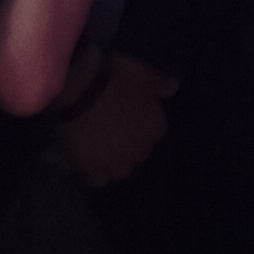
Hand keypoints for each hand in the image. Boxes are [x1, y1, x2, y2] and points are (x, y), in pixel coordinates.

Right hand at [59, 55, 173, 185]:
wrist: (79, 89)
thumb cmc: (115, 77)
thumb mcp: (143, 74)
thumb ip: (160, 85)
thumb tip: (174, 88)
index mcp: (155, 129)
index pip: (155, 133)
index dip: (142, 124)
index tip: (129, 116)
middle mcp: (139, 151)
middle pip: (138, 154)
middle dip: (129, 145)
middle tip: (112, 130)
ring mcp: (115, 162)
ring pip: (120, 170)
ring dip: (114, 162)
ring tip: (99, 149)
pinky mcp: (90, 168)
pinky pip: (97, 179)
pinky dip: (94, 173)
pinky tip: (86, 162)